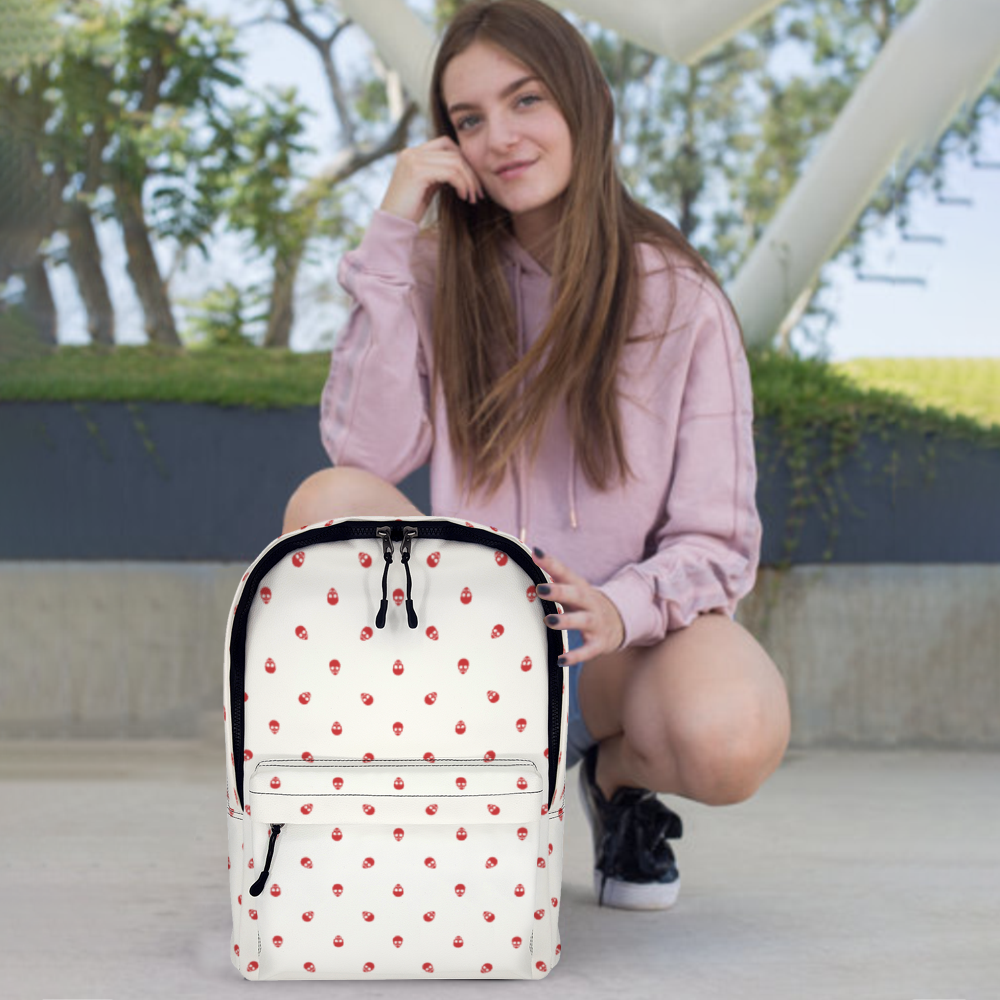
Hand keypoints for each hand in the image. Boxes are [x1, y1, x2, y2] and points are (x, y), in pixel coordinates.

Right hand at [379, 136, 485, 224]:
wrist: (392, 224)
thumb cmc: (410, 210)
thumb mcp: (427, 187)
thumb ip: (439, 173)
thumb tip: (461, 169)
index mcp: (412, 153)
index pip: (445, 144)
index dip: (463, 160)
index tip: (472, 180)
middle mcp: (411, 152)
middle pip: (453, 152)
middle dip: (470, 172)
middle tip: (479, 192)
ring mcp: (413, 160)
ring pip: (454, 162)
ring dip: (469, 181)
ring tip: (472, 197)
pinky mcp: (417, 172)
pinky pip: (450, 173)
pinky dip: (462, 184)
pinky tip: (463, 197)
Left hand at [532, 546, 625, 665]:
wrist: (619, 622)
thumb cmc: (585, 604)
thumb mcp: (573, 589)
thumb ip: (554, 577)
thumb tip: (530, 558)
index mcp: (579, 588)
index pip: (564, 572)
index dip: (550, 562)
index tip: (535, 553)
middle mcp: (589, 603)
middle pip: (576, 595)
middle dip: (559, 591)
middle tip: (541, 589)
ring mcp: (595, 623)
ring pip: (582, 621)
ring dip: (566, 620)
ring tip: (550, 620)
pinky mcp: (599, 643)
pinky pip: (587, 651)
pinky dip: (575, 656)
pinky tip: (560, 659)